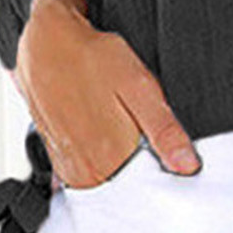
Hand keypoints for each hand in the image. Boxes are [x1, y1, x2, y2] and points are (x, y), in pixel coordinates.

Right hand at [12, 0, 200, 187]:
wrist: (45, 43)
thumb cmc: (91, 59)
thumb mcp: (139, 88)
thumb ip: (164, 131)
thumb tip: (187, 164)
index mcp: (106, 160)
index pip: (146, 190)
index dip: (162, 172)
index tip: (168, 157)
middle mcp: (83, 171)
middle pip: (126, 187)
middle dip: (141, 167)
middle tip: (141, 132)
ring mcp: (67, 166)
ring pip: (107, 178)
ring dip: (119, 162)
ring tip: (118, 126)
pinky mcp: (58, 156)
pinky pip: (87, 170)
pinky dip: (100, 157)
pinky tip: (102, 129)